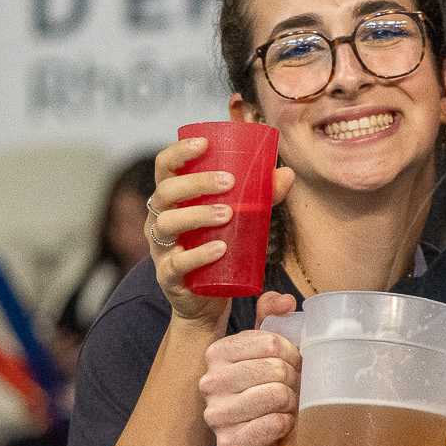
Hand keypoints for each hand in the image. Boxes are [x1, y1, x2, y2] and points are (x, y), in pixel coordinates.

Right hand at [147, 136, 293, 326]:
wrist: (206, 301)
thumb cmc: (219, 249)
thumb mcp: (240, 220)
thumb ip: (261, 197)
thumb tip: (286, 173)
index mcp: (172, 200)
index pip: (164, 168)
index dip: (178, 152)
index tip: (204, 143)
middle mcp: (159, 220)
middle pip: (165, 192)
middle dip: (195, 183)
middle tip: (228, 182)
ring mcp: (161, 249)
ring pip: (168, 224)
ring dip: (198, 215)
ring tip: (228, 214)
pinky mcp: (169, 276)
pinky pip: (177, 263)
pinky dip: (199, 255)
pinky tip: (220, 249)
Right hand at [199, 292, 302, 445]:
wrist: (268, 437)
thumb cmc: (268, 387)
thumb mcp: (269, 349)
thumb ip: (273, 317)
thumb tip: (285, 301)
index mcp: (217, 353)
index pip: (271, 343)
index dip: (293, 354)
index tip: (293, 363)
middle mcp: (209, 382)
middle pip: (275, 369)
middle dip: (294, 380)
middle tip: (294, 388)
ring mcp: (215, 416)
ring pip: (276, 396)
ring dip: (291, 403)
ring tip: (286, 406)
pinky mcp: (228, 445)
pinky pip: (273, 424)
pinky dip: (286, 424)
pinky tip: (280, 425)